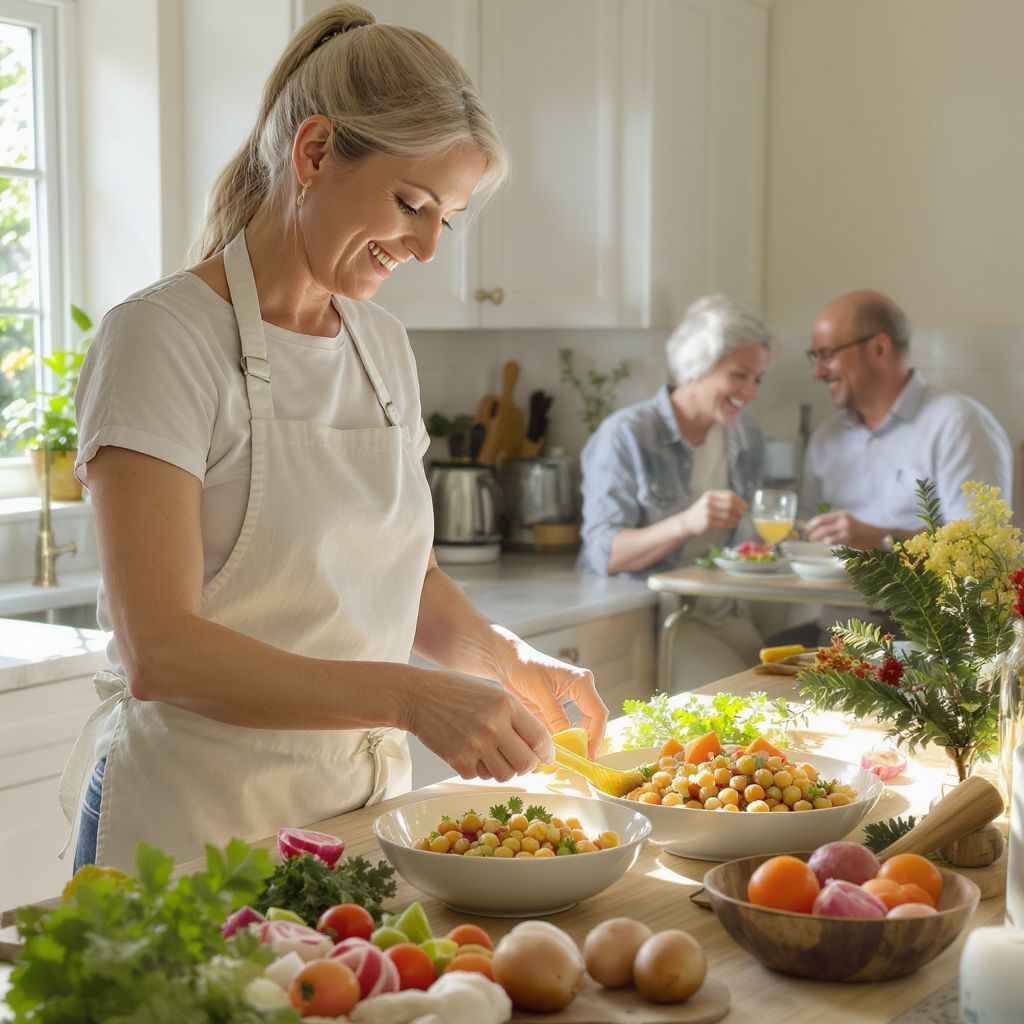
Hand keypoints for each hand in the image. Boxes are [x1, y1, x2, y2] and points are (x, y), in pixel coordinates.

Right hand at [406, 670, 554, 782]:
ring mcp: (475, 745)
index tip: (544, 755)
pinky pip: (480, 776)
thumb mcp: (493, 694)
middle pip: (526, 763)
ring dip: (503, 769)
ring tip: (493, 755)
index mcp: (506, 705)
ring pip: (505, 775)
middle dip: (528, 765)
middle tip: (520, 760)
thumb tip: (538, 745)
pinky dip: (480, 770)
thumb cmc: (457, 692)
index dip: (546, 752)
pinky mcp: (458, 760)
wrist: (418, 696)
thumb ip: (516, 717)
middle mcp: (493, 726)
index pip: (540, 738)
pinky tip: (472, 753)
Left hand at [491, 626, 608, 759]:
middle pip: (595, 719)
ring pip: (584, 724)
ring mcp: (573, 697)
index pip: (598, 712)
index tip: (589, 754)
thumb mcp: (539, 692)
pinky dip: (567, 736)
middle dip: (590, 740)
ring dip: (579, 739)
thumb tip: (566, 737)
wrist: (509, 662)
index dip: (596, 735)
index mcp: (581, 681)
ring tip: (571, 755)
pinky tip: (560, 746)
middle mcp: (581, 689)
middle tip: (581, 759)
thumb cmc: (524, 667)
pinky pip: (570, 724)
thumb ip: (555, 714)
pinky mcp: (562, 706)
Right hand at [678, 490, 747, 536]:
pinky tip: (731, 525)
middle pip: (730, 505)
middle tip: (742, 515)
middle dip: (739, 511)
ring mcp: (707, 513)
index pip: (729, 495)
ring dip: (735, 519)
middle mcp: (708, 502)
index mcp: (710, 494)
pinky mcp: (707, 523)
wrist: (687, 522)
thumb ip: (722, 501)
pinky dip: (730, 525)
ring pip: (728, 515)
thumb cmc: (701, 512)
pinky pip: (724, 524)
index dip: (740, 501)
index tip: (745, 506)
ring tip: (736, 521)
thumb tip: (741, 506)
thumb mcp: (708, 501)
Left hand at [805, 510, 884, 549]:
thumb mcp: (851, 519)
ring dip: (820, 539)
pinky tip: (827, 542)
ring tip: (817, 540)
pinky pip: (834, 541)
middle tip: (809, 537)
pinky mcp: (849, 540)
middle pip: (822, 528)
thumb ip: (838, 521)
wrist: (879, 532)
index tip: (808, 526)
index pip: (822, 518)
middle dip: (813, 533)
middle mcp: (843, 521)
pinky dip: (829, 542)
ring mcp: (846, 531)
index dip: (813, 523)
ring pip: (826, 536)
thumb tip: (823, 526)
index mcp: (842, 514)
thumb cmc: (864, 526)